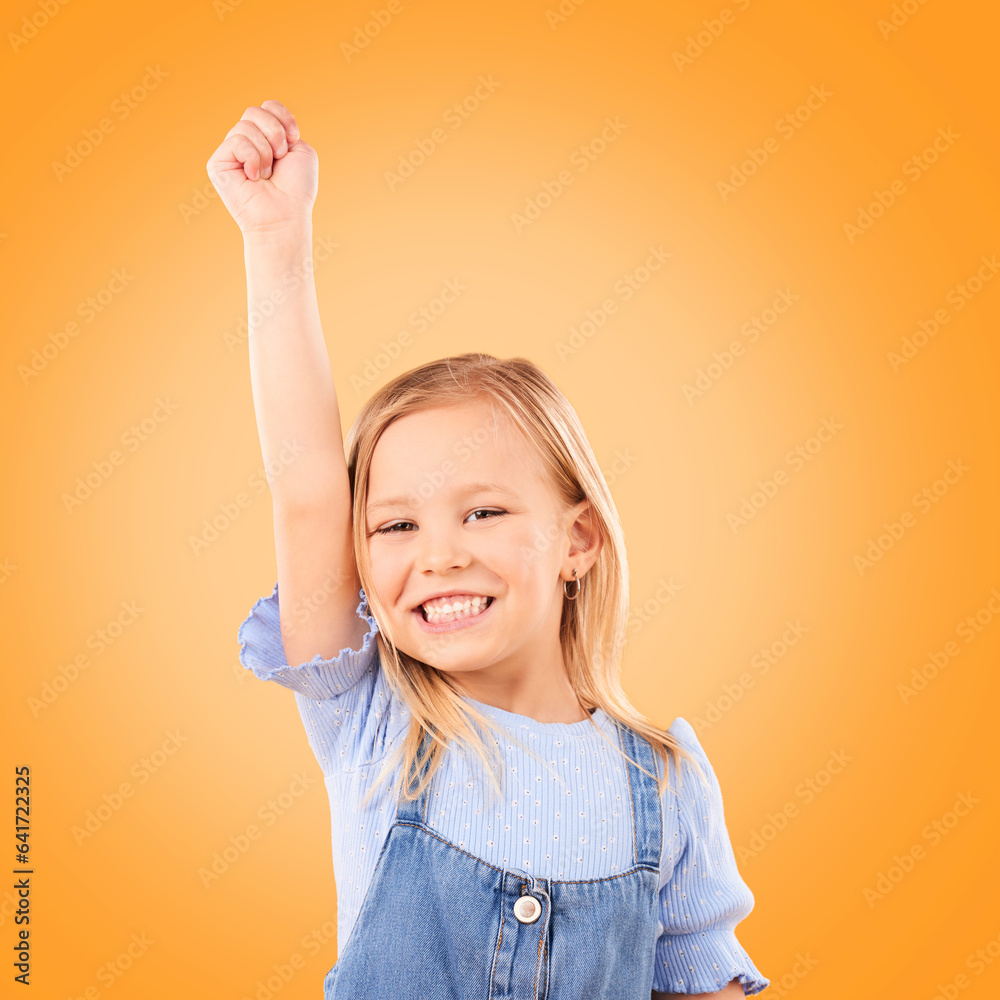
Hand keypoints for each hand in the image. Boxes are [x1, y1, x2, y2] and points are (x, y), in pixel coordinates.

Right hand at [206, 100, 317, 238]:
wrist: (285, 216)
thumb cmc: (296, 190)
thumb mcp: (301, 152)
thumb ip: (284, 127)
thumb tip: (261, 120)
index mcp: (265, 139)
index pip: (267, 106)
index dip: (282, 117)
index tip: (294, 138)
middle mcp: (246, 144)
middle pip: (254, 111)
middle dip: (275, 133)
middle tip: (280, 158)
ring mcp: (230, 153)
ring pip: (245, 126)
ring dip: (265, 152)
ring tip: (267, 174)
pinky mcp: (217, 163)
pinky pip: (236, 141)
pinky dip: (252, 158)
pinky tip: (253, 178)